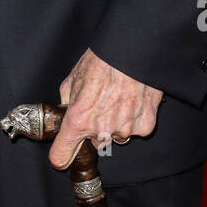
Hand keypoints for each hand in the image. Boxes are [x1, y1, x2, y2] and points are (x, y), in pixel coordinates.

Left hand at [48, 47, 163, 169]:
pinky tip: (134, 99)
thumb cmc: (102, 60)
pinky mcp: (144, 126)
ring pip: (117, 136)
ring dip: (117, 123)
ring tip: (120, 98)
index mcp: (78, 118)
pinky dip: (135, 118)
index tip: (63, 156)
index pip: (62, 154)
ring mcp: (124, 130)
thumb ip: (67, 101)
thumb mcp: (73, 78)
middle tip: (102, 105)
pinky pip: (136, 129)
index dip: (62, 155)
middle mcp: (101, 129)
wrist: (132, 50)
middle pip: (95, 143)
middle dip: (96, 129)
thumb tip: (66, 110)